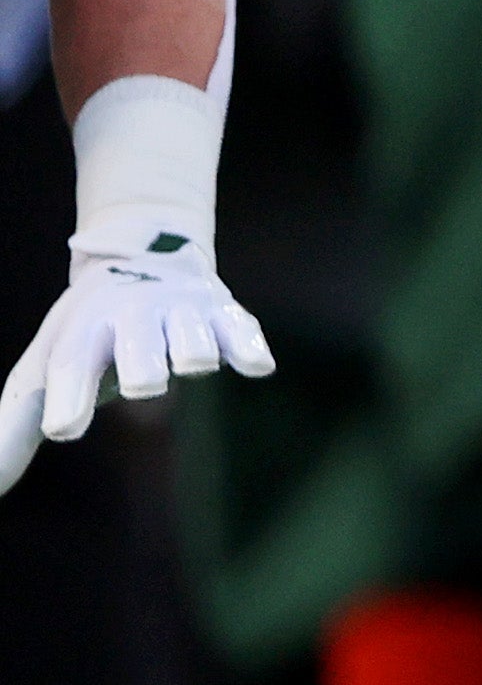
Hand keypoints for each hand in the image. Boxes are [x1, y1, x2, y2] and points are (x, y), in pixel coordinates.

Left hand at [0, 228, 271, 495]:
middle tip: (141, 383)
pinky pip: (241, 331)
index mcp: (83, 329)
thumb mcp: (46, 366)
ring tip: (188, 362)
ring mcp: (182, 310)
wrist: (144, 254)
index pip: (72, 367)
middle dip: (144, 373)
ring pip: (193, 346)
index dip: (68, 401)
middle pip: (141, 355)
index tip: (64, 430)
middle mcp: (133, 314)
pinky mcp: (224, 311)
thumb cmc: (89, 331)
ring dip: (193, 359)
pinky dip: (247, 350)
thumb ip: (17, 428)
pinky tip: (254, 366)